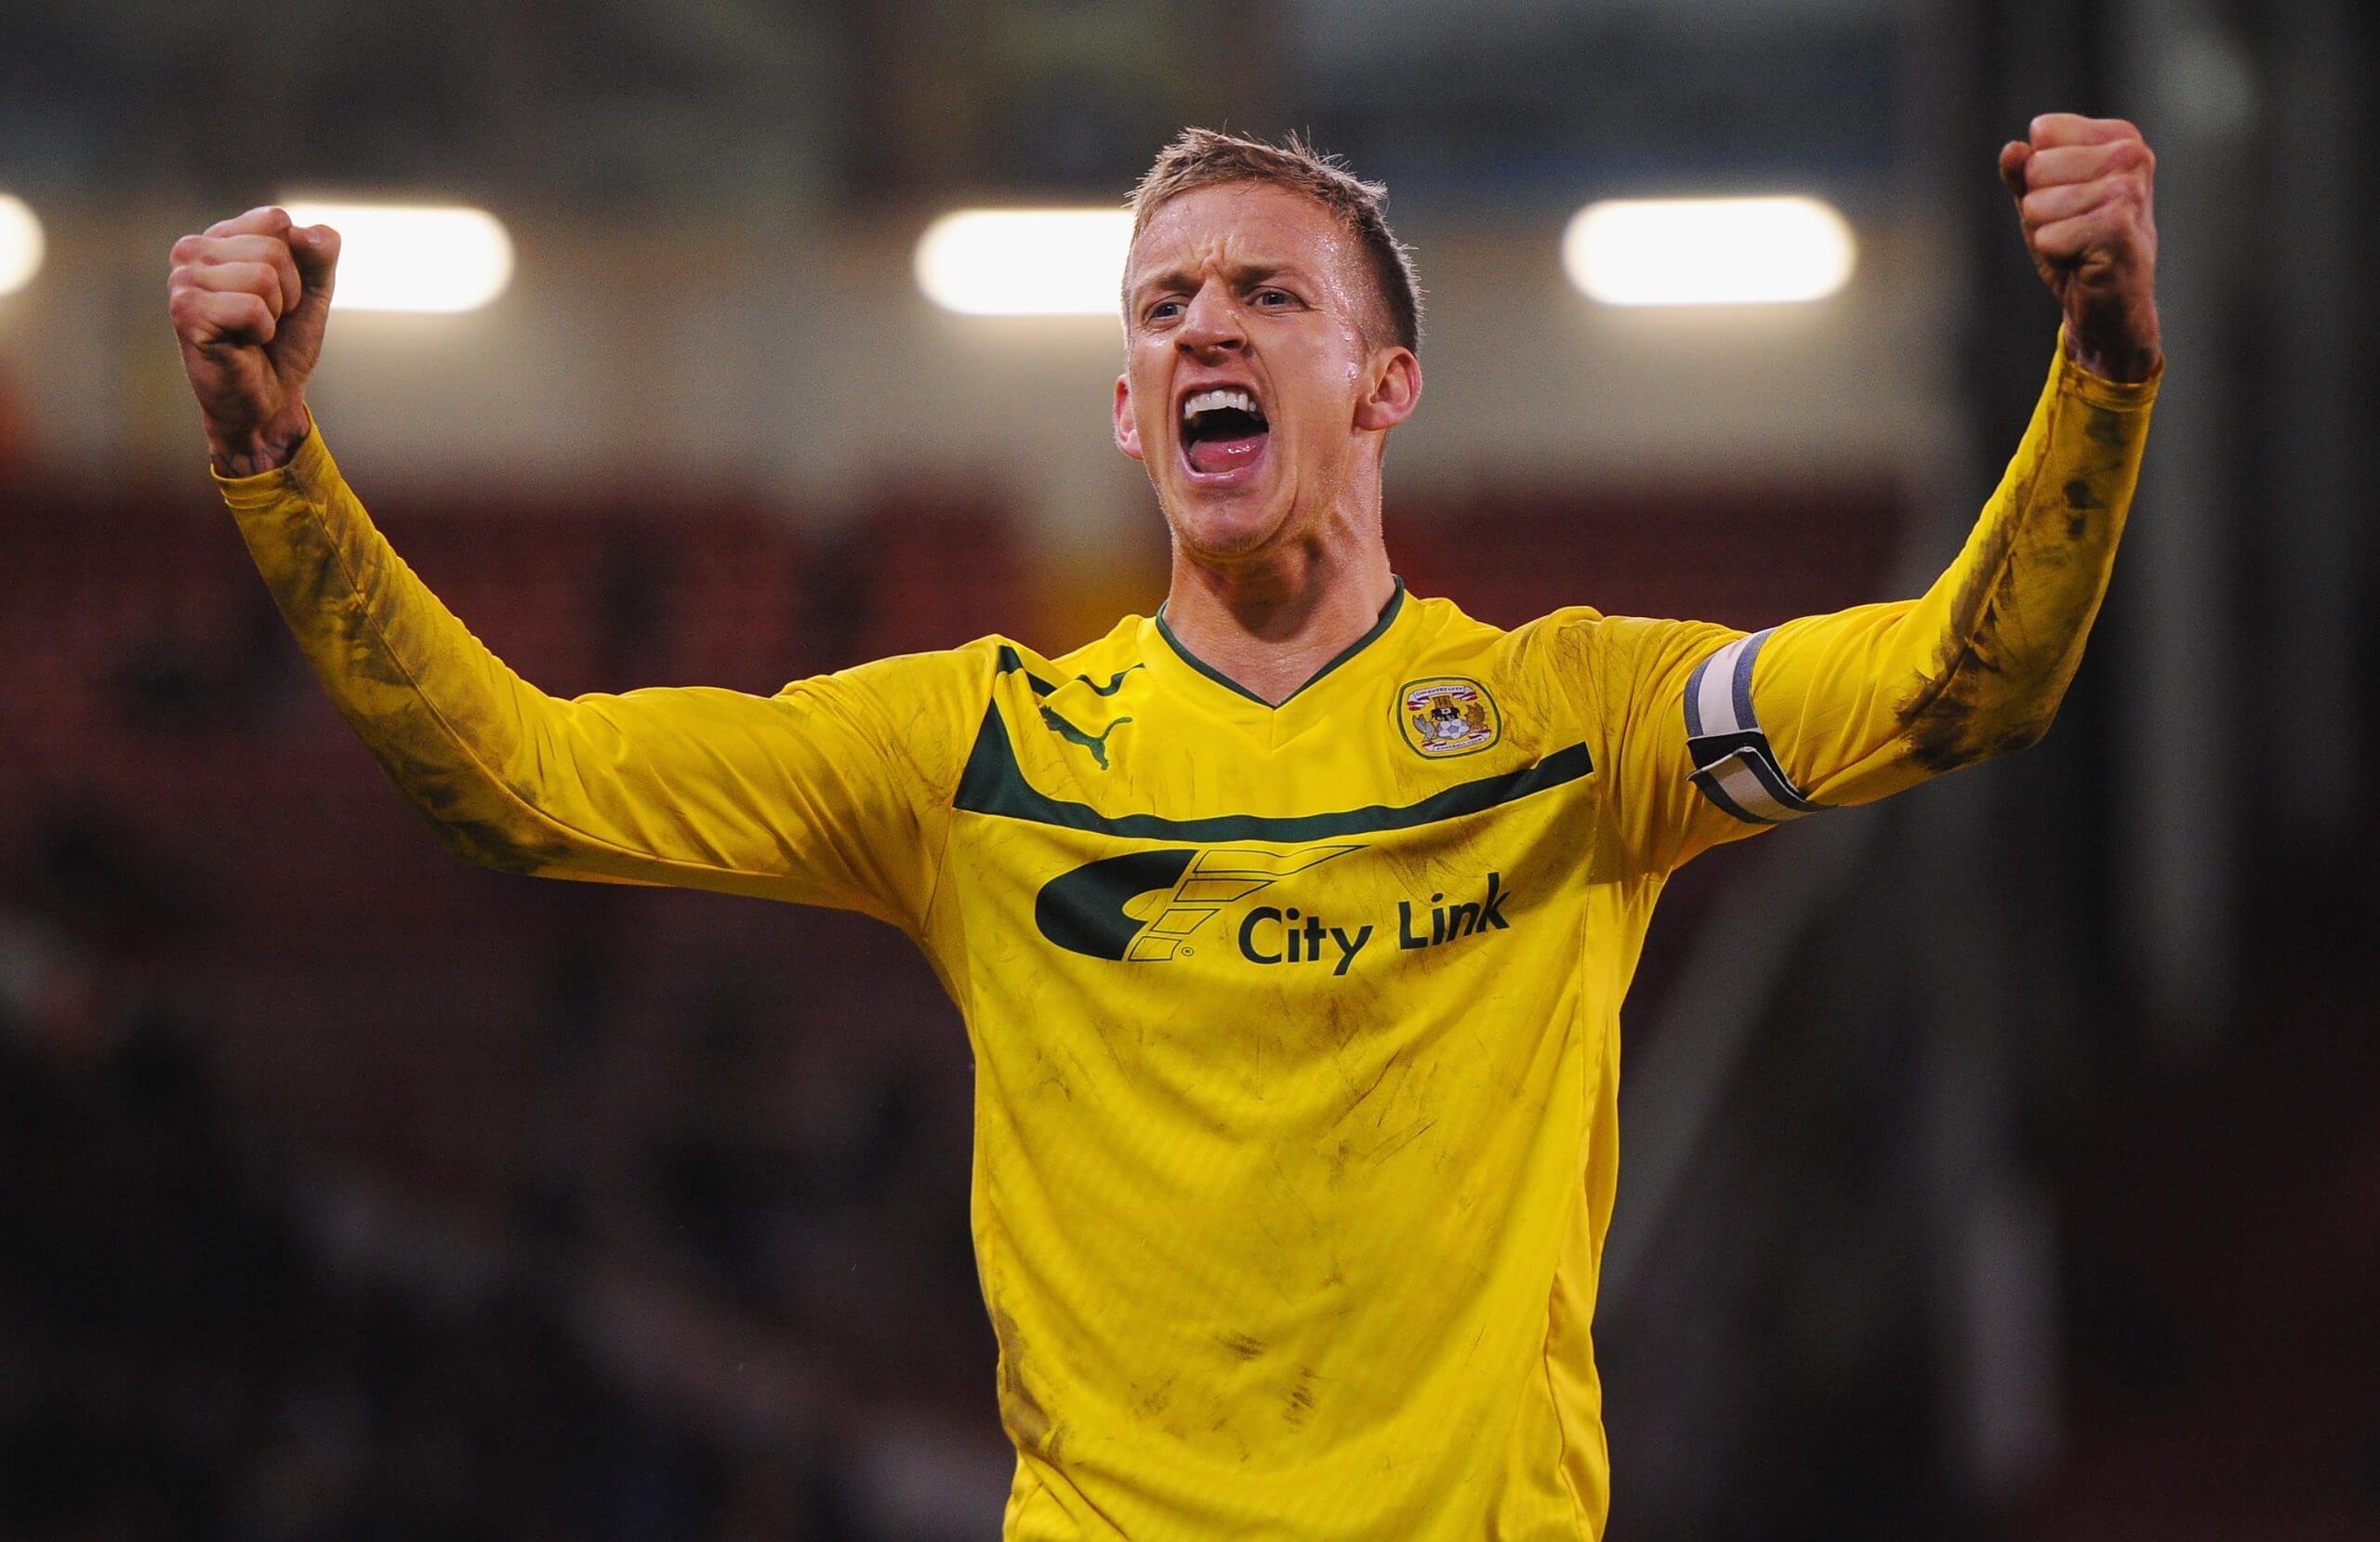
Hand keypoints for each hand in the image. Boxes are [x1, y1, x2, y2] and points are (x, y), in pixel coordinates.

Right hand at [167, 207, 340, 473]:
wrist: (271, 400)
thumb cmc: (284, 345)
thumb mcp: (314, 291)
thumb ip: (320, 254)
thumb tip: (308, 232)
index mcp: (220, 238)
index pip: (276, 221)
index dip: (297, 265)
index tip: (280, 295)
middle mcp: (192, 251)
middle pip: (274, 249)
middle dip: (290, 293)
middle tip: (267, 320)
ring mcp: (183, 280)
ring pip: (265, 276)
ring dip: (275, 314)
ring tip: (253, 332)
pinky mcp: (185, 311)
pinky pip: (253, 307)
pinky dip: (261, 331)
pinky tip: (242, 344)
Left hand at [1998, 114, 2161, 382]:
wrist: (2112, 304)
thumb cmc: (2078, 245)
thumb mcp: (2043, 199)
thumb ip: (2022, 171)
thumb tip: (2012, 150)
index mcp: (2120, 137)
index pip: (2043, 132)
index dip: (2038, 175)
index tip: (2069, 199)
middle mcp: (2132, 155)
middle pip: (2037, 167)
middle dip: (2040, 206)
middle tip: (2073, 228)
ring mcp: (2128, 191)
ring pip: (2038, 204)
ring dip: (2048, 233)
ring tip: (2078, 244)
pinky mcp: (2118, 229)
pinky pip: (2047, 238)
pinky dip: (2055, 255)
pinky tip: (2083, 261)